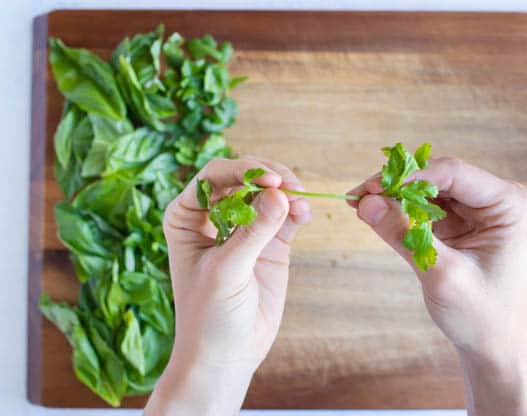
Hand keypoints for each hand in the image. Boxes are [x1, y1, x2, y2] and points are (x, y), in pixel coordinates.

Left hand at [144, 157, 310, 415]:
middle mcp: (214, 217)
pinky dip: (297, 211)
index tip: (269, 180)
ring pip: (267, 194)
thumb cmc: (208, 316)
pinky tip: (304, 214)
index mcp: (186, 217)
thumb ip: (253, 232)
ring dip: (287, 192)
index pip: (212, 177)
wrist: (226, 355)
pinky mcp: (269, 245)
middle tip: (290, 186)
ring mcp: (244, 230)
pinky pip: (285, 217)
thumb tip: (280, 194)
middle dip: (267, 177)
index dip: (241, 171)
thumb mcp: (227, 271)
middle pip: (243, 178)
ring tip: (302, 203)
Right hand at [348, 157, 526, 415]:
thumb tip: (366, 203)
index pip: (453, 173)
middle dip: (397, 186)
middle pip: (437, 176)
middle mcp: (496, 200)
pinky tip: (375, 214)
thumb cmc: (480, 316)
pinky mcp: (460, 224)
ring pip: (427, 189)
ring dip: (394, 197)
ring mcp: (478, 211)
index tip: (372, 189)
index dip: (410, 177)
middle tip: (359, 196)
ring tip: (360, 204)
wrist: (492, 347)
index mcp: (510, 205)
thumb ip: (403, 235)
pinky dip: (399, 211)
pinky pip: (425, 207)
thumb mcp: (441, 274)